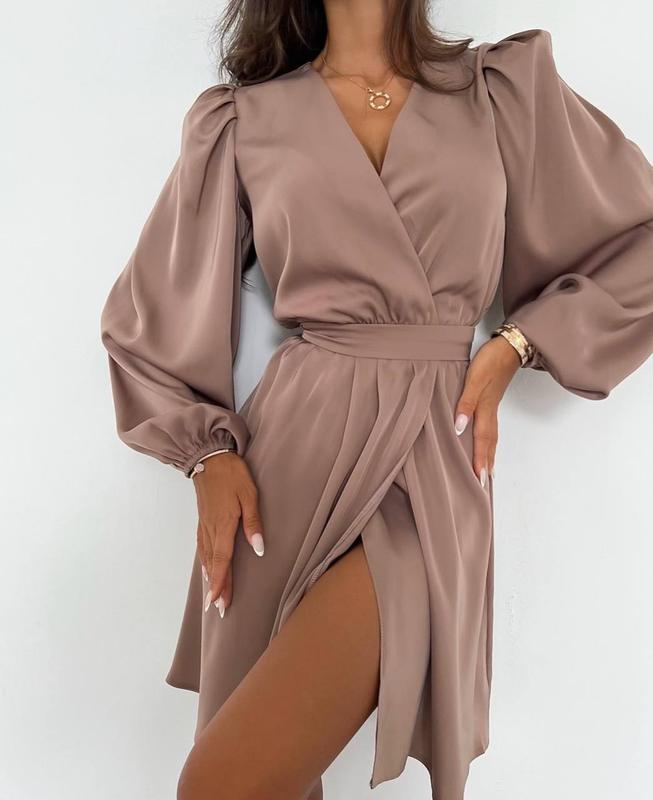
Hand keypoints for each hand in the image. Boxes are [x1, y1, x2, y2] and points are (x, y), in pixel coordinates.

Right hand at [193, 451, 264, 616]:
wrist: (209, 457)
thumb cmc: (232, 474)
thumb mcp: (249, 494)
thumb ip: (254, 523)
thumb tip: (259, 549)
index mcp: (223, 524)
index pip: (222, 560)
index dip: (221, 583)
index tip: (219, 602)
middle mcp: (210, 528)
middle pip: (213, 564)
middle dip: (216, 587)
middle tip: (218, 610)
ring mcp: (204, 525)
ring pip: (206, 557)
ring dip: (210, 578)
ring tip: (213, 597)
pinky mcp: (202, 520)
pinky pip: (202, 547)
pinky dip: (204, 563)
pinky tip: (207, 569)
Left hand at [453, 335, 520, 484]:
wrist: (509, 345)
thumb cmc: (491, 360)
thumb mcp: (474, 380)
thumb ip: (466, 403)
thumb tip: (459, 428)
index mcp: (485, 409)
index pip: (481, 440)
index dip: (479, 460)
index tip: (479, 480)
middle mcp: (490, 411)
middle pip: (489, 443)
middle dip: (486, 464)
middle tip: (484, 484)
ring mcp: (492, 406)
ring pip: (491, 437)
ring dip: (489, 454)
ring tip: (488, 471)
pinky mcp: (492, 400)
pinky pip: (490, 427)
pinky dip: (489, 440)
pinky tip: (486, 442)